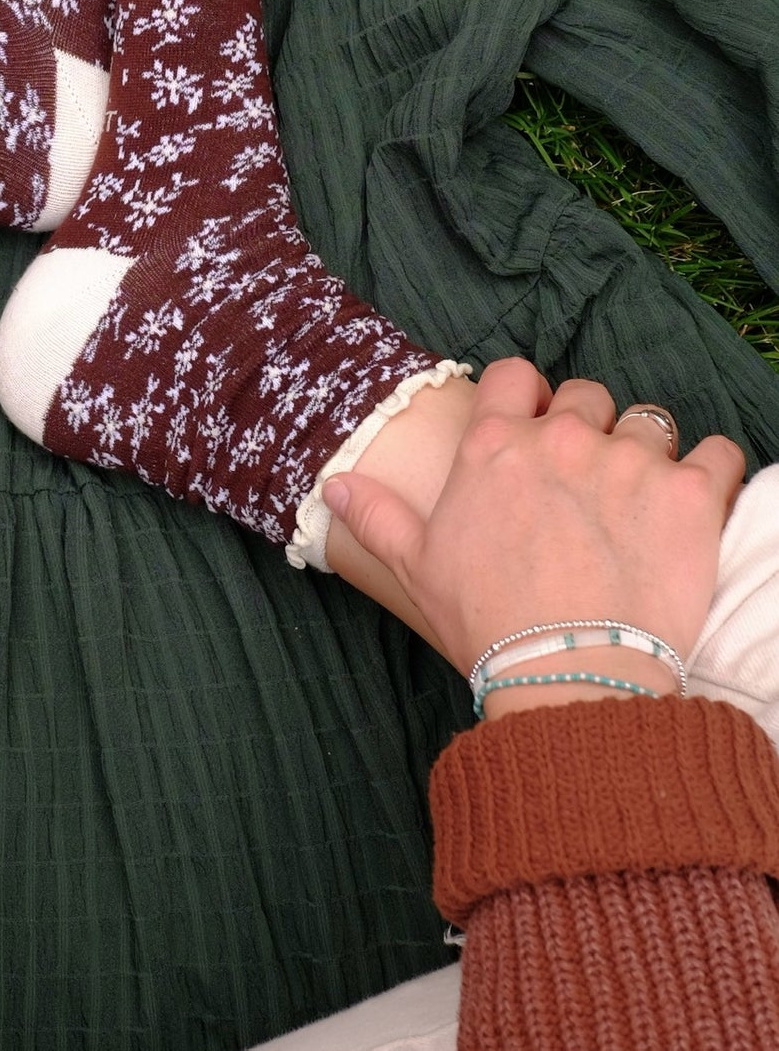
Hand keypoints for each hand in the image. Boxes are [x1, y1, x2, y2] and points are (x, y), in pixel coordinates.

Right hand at [323, 358, 744, 713]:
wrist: (569, 676)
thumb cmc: (488, 623)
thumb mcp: (417, 566)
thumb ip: (376, 515)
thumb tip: (331, 485)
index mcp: (497, 447)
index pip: (517, 374)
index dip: (529, 395)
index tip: (537, 424)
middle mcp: (564, 440)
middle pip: (589, 396)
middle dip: (592, 427)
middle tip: (591, 479)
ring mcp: (630, 462)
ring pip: (652, 422)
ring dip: (650, 453)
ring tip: (644, 501)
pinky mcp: (689, 497)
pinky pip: (719, 454)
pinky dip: (715, 473)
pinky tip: (699, 502)